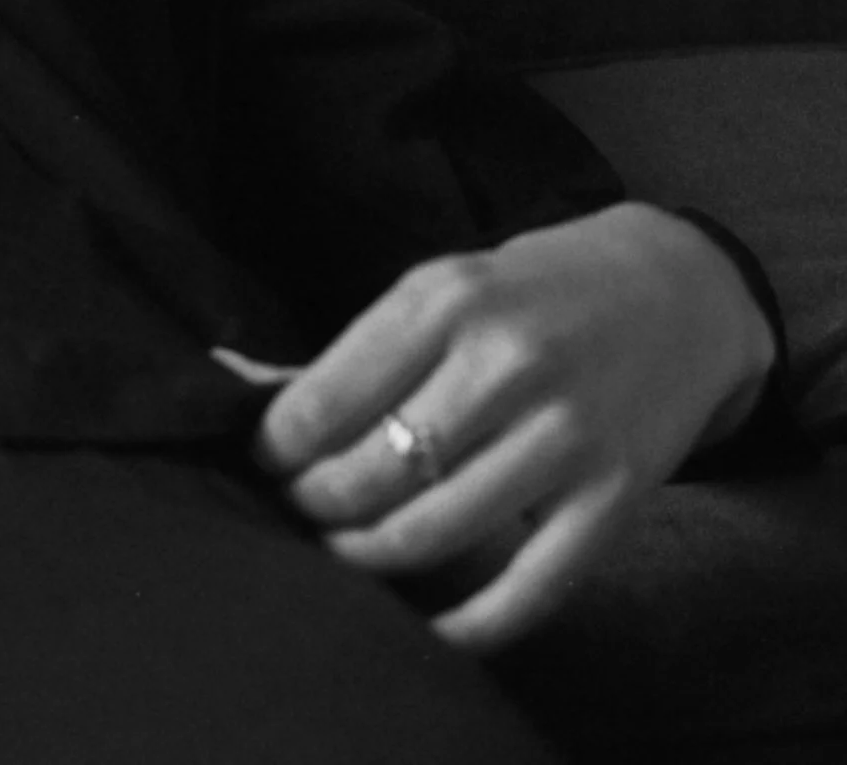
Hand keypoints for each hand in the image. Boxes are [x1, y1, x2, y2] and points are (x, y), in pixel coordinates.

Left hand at [238, 202, 773, 651]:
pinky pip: (530, 587)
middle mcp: (506, 365)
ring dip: (364, 556)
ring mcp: (566, 435)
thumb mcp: (440, 292)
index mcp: (445, 302)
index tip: (261, 462)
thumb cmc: (529, 294)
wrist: (678, 291)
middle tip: (298, 508)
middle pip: (369, 473)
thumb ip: (353, 353)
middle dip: (312, 504)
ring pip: (430, 531)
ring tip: (341, 547)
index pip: (323, 401)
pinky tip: (426, 627)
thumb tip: (239, 388)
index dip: (275, 449)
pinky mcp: (615, 497)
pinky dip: (467, 623)